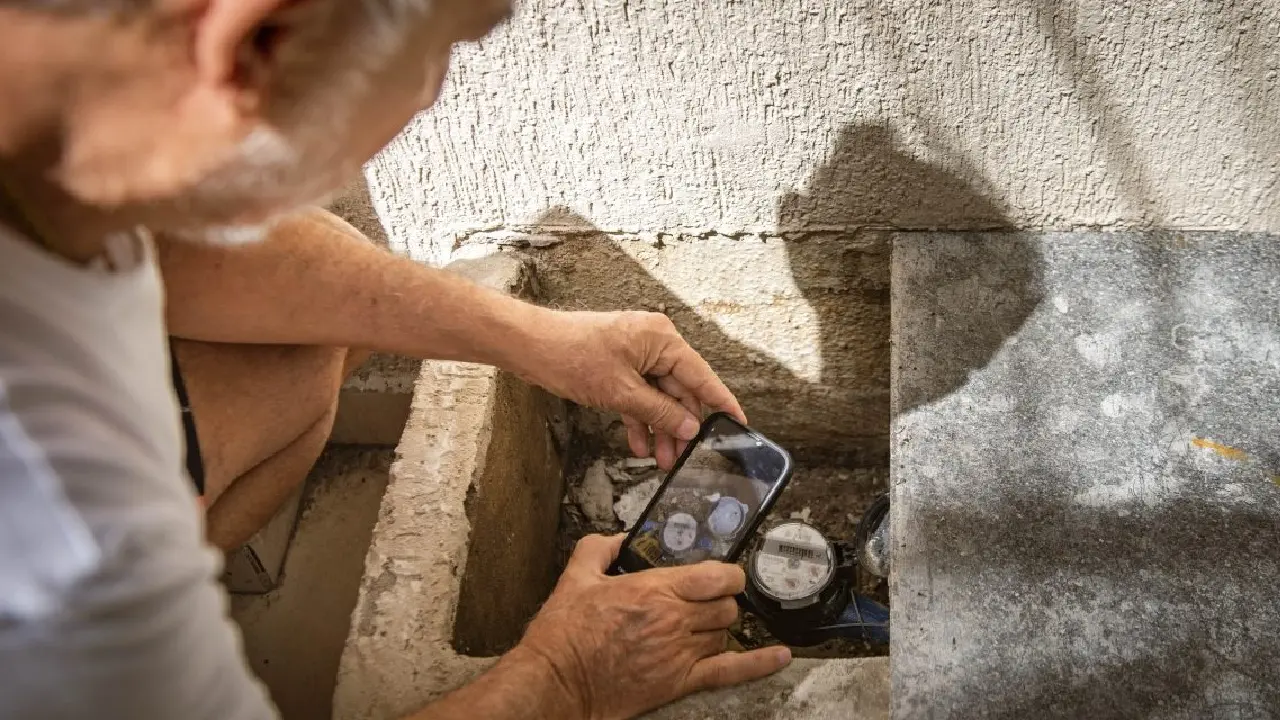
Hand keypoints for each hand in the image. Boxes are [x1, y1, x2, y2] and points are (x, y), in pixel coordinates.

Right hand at [514, 535, 790, 719]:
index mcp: (654, 590)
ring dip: (720, 629)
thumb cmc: (564, 635)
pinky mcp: (678, 682)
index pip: (715, 576)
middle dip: (721, 602)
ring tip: (703, 628)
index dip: (728, 574)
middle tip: (705, 603)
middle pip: (726, 606)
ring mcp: (680, 654)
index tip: (723, 575)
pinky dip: (759, 664)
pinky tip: (780, 656)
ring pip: (725, 634)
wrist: (556, 682)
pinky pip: (730, 672)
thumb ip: (599, 549)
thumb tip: (618, 539)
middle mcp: (674, 620)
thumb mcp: (575, 578)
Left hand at [518, 310, 746, 468]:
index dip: (721, 402)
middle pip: (680, 390)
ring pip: (658, 397)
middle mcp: (654, 343)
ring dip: (660, 427)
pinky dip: (640, 419)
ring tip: (664, 460)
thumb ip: (659, 411)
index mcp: (662, 339)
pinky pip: (638, 396)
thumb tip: (689, 427)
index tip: (740, 424)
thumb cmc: (572, 356)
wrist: (531, 346)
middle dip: (681, 425)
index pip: (701, 376)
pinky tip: (641, 445)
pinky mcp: (619, 367)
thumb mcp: (621, 392)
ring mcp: (635, 355)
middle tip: (687, 457)